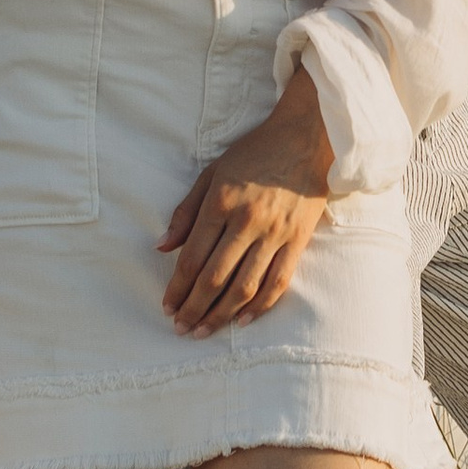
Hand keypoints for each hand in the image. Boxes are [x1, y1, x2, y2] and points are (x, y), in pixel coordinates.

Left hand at [159, 71, 336, 333]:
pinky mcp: (298, 240)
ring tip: (204, 331)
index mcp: (221, 202)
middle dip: (193, 308)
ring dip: (221, 314)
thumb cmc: (254, 153)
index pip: (192, 257)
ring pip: (244, 286)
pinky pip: (278, 281)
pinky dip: (260, 306)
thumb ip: (185, 211)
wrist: (306, 138)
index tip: (167, 306)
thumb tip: (161, 247)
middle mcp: (246, 221)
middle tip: (180, 329)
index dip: (177, 287)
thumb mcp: (212, 172)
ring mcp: (274, 233)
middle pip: (214, 278)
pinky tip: (243, 321)